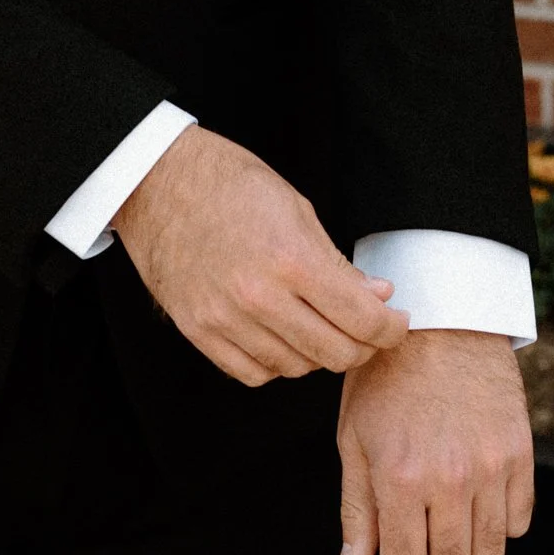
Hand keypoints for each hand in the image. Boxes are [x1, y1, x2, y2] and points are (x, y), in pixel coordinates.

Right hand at [111, 124, 408, 387]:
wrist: (156, 181)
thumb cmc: (229, 182)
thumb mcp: (296, 208)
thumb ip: (337, 262)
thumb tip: (378, 297)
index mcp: (291, 259)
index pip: (363, 320)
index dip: (392, 328)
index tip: (397, 323)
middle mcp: (259, 298)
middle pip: (336, 353)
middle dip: (363, 345)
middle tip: (367, 329)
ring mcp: (225, 319)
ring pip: (296, 368)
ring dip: (319, 353)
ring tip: (320, 325)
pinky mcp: (198, 331)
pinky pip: (253, 373)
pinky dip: (276, 363)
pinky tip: (281, 336)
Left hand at [337, 327, 533, 554]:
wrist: (440, 322)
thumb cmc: (385, 378)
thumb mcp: (354, 437)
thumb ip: (356, 509)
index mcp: (399, 478)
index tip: (394, 545)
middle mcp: (449, 480)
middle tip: (420, 527)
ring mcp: (490, 468)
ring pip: (489, 554)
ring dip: (467, 546)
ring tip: (448, 512)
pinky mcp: (521, 454)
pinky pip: (519, 524)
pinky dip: (499, 521)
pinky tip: (477, 494)